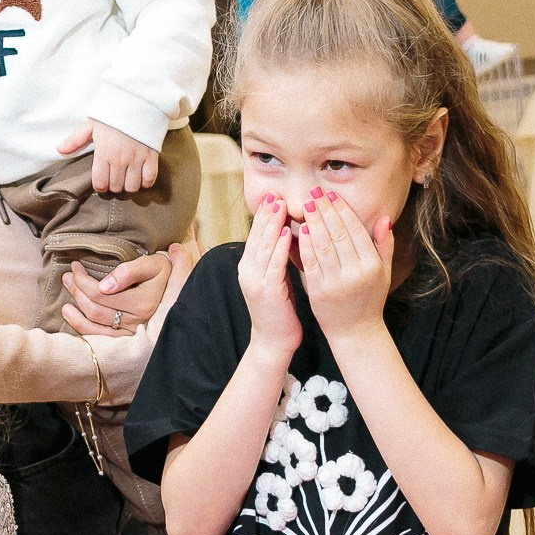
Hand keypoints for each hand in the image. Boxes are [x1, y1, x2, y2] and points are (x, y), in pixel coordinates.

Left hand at [55, 121, 159, 193]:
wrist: (136, 101)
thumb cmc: (112, 114)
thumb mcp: (91, 124)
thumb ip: (75, 140)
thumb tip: (59, 149)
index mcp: (104, 153)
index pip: (100, 183)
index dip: (100, 185)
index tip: (102, 180)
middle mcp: (120, 159)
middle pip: (117, 187)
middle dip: (114, 185)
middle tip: (115, 176)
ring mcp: (137, 159)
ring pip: (132, 187)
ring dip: (129, 185)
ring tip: (127, 176)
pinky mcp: (151, 156)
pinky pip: (149, 179)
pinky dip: (145, 181)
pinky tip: (141, 175)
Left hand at [59, 243, 187, 335]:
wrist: (180, 292)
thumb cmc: (163, 274)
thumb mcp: (153, 264)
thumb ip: (130, 270)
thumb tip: (105, 285)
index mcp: (144, 304)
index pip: (101, 294)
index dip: (83, 280)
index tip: (76, 266)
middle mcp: (137, 323)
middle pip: (95, 309)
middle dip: (77, 290)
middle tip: (69, 276)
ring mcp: (131, 336)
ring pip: (94, 325)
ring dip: (75, 308)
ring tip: (68, 290)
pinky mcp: (127, 344)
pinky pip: (99, 339)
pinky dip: (81, 327)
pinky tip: (69, 314)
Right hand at [239, 194, 301, 356]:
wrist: (273, 341)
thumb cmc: (279, 311)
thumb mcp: (276, 279)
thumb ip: (277, 258)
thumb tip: (287, 234)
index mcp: (249, 267)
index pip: (256, 235)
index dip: (264, 215)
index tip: (274, 196)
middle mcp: (247, 271)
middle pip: (256, 236)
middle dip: (266, 213)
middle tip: (275, 193)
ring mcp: (254, 281)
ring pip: (262, 246)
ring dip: (272, 224)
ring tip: (280, 205)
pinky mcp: (266, 292)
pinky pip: (273, 265)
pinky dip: (279, 248)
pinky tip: (286, 233)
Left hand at [297, 190, 392, 339]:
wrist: (356, 332)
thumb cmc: (370, 299)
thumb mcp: (384, 272)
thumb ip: (384, 245)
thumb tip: (384, 218)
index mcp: (372, 265)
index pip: (355, 230)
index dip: (342, 210)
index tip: (331, 195)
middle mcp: (355, 272)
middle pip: (337, 234)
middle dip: (325, 210)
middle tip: (314, 192)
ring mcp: (336, 282)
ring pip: (323, 246)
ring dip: (313, 222)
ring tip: (306, 205)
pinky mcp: (319, 291)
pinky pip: (310, 263)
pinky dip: (305, 245)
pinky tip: (300, 229)